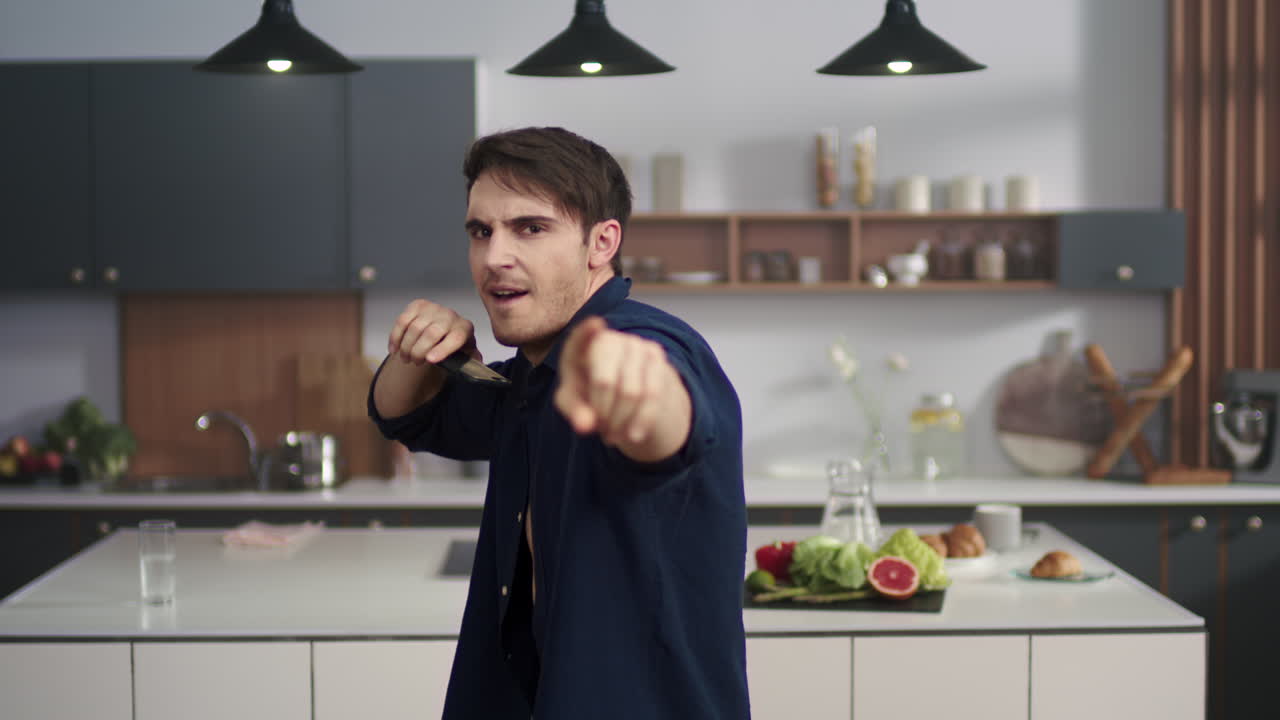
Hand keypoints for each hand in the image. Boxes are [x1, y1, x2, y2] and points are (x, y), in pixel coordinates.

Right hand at [387, 299, 477, 366]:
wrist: (445, 331)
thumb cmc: (455, 346)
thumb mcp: (466, 355)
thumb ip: (471, 362)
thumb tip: (476, 364)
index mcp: (464, 328)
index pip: (455, 337)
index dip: (443, 349)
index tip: (430, 360)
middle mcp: (450, 315)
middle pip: (431, 333)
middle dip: (419, 351)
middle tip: (415, 362)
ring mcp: (433, 308)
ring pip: (414, 328)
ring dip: (406, 346)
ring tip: (406, 358)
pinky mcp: (417, 305)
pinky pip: (402, 321)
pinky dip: (396, 337)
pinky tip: (394, 350)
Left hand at [554, 317, 691, 460]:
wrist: (624, 390)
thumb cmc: (589, 392)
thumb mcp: (574, 402)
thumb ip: (574, 411)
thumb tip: (584, 426)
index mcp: (580, 347)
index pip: (580, 338)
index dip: (587, 332)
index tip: (595, 325)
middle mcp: (609, 339)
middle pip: (605, 382)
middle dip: (602, 413)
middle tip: (601, 431)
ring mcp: (635, 345)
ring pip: (631, 392)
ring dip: (620, 421)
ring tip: (613, 435)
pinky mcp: (656, 356)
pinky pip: (652, 395)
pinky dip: (640, 420)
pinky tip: (632, 434)